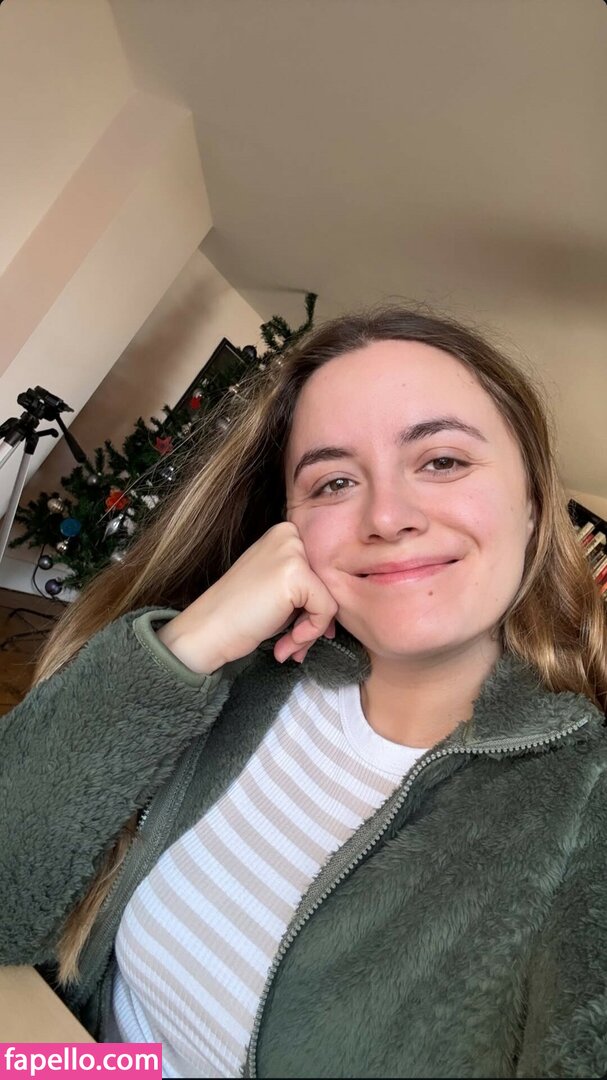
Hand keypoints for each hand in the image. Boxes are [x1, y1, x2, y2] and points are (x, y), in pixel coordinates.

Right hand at [156, 522, 337, 672]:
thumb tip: (340, 606)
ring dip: (312, 632)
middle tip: (294, 645)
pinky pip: (326, 610)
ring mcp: (292, 551)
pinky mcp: (295, 573)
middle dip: (315, 621)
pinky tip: (286, 643)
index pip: (323, 572)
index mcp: (285, 533)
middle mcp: (289, 534)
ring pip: (331, 598)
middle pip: (329, 584)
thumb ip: (308, 588)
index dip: (314, 606)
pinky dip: (310, 633)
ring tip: (287, 646)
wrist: (207, 631)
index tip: (297, 629)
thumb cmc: (240, 615)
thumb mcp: (278, 589)